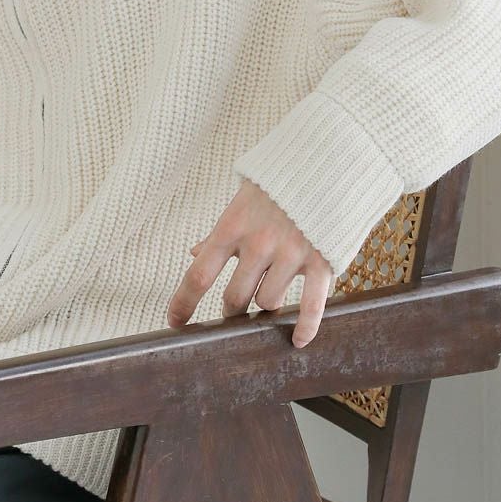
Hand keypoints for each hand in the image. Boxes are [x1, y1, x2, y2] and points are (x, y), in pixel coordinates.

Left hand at [166, 177, 333, 347]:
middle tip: (234, 312)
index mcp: (231, 227)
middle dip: (232, 310)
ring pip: (268, 302)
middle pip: (235, 298)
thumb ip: (219, 234)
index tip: (175, 323)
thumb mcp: (241, 203)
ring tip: (271, 296)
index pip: (199, 274)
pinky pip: (311, 305)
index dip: (184, 302)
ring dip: (267, 306)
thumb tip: (194, 254)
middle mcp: (258, 243)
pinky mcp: (321, 259)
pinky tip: (297, 341)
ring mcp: (290, 252)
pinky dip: (304, 327)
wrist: (325, 160)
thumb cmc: (277, 184)